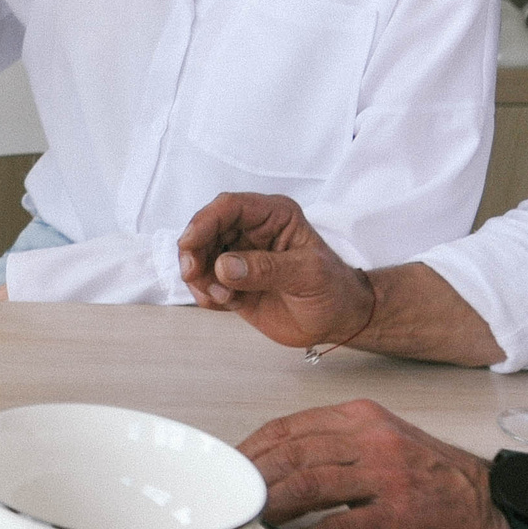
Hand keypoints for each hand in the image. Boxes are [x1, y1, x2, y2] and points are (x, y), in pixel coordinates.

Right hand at [177, 193, 373, 349]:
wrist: (338, 322)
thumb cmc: (333, 289)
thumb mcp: (308, 274)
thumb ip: (266, 268)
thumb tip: (223, 266)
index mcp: (274, 215)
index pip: (230, 207)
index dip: (205, 221)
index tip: (189, 244)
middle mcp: (251, 230)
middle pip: (206, 229)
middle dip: (194, 251)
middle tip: (193, 275)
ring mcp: (239, 256)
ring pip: (200, 255)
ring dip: (199, 277)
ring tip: (221, 298)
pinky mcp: (232, 282)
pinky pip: (204, 282)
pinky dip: (204, 293)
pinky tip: (224, 304)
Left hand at [242, 399, 507, 528]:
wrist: (494, 506)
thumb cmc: (434, 478)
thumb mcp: (383, 441)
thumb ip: (334, 445)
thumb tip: (273, 463)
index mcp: (361, 417)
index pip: (290, 427)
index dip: (252, 449)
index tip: (228, 470)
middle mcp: (372, 439)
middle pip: (293, 453)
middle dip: (252, 479)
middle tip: (226, 501)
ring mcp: (388, 476)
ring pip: (310, 484)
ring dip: (271, 506)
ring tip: (246, 523)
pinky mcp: (401, 515)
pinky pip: (341, 528)